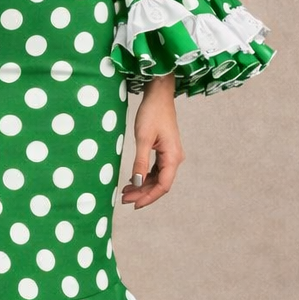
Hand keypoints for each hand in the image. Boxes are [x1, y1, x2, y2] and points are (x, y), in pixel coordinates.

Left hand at [120, 74, 184, 208]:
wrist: (159, 95)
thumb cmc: (152, 113)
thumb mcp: (143, 138)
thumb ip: (140, 162)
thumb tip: (136, 182)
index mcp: (173, 157)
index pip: (163, 186)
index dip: (149, 197)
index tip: (134, 204)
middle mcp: (174, 158)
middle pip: (160, 184)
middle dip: (142, 193)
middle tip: (124, 199)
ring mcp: (170, 155)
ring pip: (157, 178)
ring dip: (142, 186)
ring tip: (125, 192)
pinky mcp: (164, 151)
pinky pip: (156, 169)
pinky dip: (144, 176)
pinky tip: (132, 180)